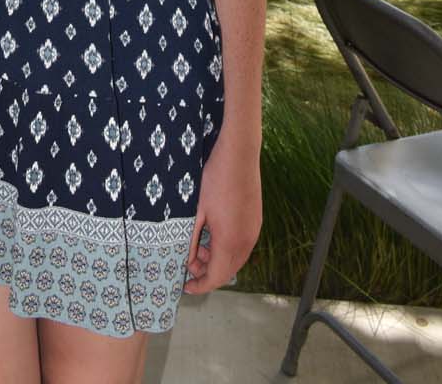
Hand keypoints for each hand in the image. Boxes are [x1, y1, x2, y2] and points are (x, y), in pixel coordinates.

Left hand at [183, 131, 261, 296]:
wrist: (239, 154)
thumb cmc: (215, 179)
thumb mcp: (197, 210)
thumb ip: (191, 239)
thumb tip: (185, 260)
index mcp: (230, 242)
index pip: (216, 277)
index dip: (200, 286)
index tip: (186, 287)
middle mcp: (246, 242)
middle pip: (227, 271)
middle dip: (207, 272)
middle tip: (188, 261)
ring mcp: (254, 231)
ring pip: (236, 259)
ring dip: (217, 259)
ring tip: (199, 243)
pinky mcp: (256, 221)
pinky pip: (242, 245)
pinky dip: (227, 248)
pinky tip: (213, 233)